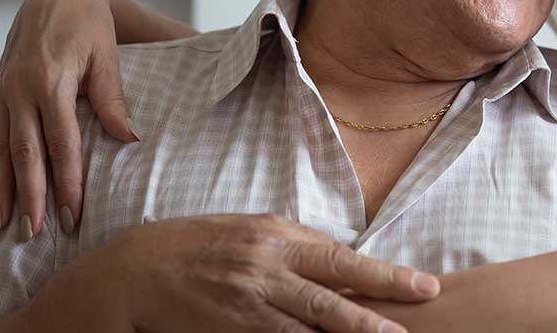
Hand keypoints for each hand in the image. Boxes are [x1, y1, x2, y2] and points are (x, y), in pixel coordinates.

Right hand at [0, 0, 137, 240]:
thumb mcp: (106, 57)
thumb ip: (112, 99)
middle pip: (23, 153)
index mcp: (51, 81)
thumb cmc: (89, 27)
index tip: (71, 216)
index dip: (65, 182)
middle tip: (31, 234)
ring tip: (1, 224)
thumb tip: (128, 138)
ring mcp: (2, 92)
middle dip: (28, 196)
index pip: (60, 143)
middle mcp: (20, 89)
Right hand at [16, 213, 438, 332]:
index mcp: (276, 234)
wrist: (133, 269)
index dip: (385, 274)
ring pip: (307, 326)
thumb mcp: (249, 232)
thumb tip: (341, 262)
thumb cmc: (197, 247)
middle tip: (413, 327)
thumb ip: (293, 248)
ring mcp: (246, 300)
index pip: (342, 257)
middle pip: (332, 291)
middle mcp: (265, 264)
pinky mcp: (228, 328)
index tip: (423, 286)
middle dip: (377, 311)